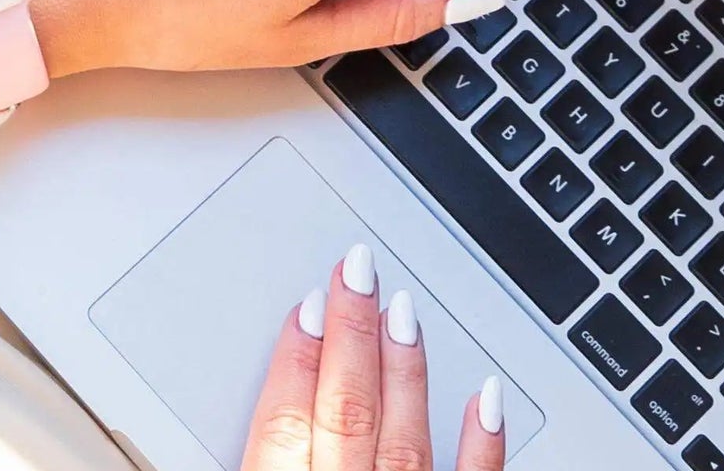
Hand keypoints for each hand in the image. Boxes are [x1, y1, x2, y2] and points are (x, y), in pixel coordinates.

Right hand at [243, 245, 503, 470]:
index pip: (284, 423)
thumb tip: (238, 411)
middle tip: (355, 271)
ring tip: (402, 309)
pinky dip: (483, 443)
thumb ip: (256, 457)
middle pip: (346, 411)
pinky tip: (486, 397)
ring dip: (404, 371)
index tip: (307, 305)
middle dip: (351, 333)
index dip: (294, 360)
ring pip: (404, 439)